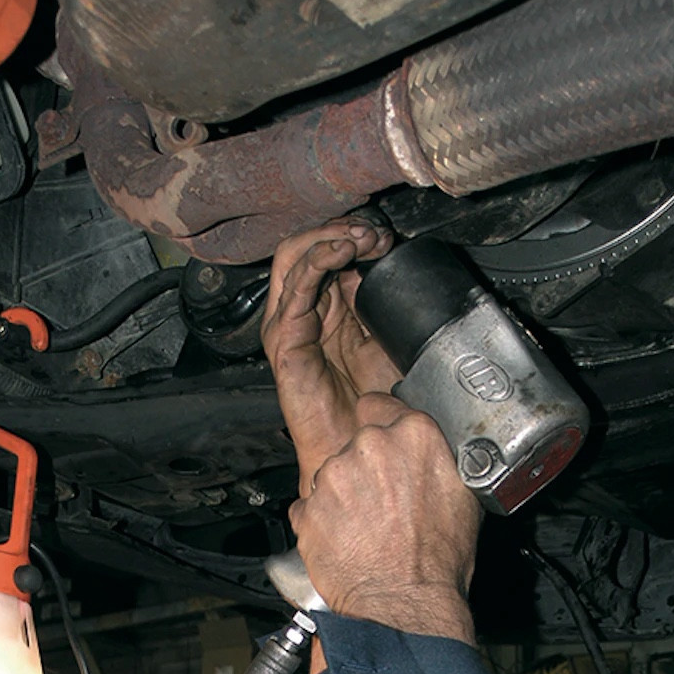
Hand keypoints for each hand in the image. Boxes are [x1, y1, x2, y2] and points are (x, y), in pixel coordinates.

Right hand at [261, 219, 397, 491]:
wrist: (358, 444)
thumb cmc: (372, 406)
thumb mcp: (386, 338)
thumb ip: (381, 304)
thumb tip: (389, 264)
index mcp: (326, 308)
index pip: (328, 251)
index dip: (356, 235)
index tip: (386, 239)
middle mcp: (303, 312)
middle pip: (307, 246)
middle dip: (342, 230)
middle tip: (374, 234)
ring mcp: (289, 324)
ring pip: (294, 256)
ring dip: (330, 238)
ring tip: (360, 239)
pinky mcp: (284, 340)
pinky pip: (293, 288)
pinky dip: (318, 261)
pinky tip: (342, 252)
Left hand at [289, 393, 481, 641]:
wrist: (404, 606)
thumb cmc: (438, 562)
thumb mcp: (464, 497)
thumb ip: (439, 458)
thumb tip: (433, 452)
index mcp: (414, 435)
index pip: (381, 402)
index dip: (383, 424)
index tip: (387, 446)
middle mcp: (369, 446)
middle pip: (357, 440)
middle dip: (366, 465)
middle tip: (385, 500)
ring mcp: (334, 476)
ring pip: (332, 473)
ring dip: (344, 494)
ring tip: (368, 527)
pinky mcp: (309, 508)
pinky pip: (310, 507)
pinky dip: (322, 521)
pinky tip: (348, 541)